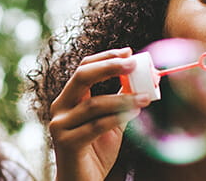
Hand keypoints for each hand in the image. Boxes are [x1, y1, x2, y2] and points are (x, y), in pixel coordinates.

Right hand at [49, 47, 150, 180]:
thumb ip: (119, 102)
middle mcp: (60, 108)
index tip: (129, 52)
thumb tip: (140, 79)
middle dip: (109, 66)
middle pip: (82, 77)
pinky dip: (117, 118)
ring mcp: (60, 126)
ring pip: (94, 104)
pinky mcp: (67, 143)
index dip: (105, 57)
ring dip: (123, 98)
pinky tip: (135, 112)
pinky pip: (96, 126)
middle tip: (134, 63)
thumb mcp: (110, 122)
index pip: (83, 69)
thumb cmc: (96, 152)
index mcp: (68, 99)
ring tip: (146, 97)